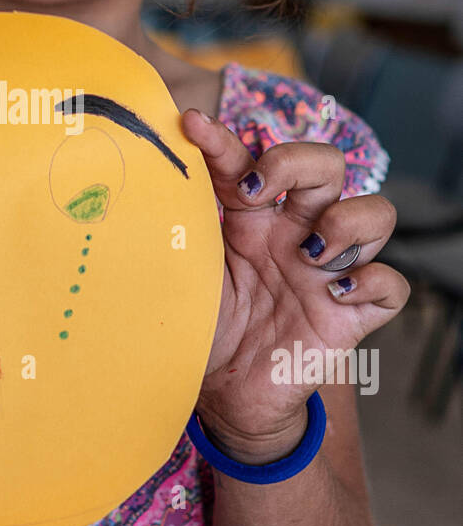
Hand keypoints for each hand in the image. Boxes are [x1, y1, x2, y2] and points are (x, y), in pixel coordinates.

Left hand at [181, 110, 409, 464]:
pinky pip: (391, 285)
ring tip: (311, 251)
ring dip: (348, 220)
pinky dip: (374, 280)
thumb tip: (133, 193)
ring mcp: (329, 272)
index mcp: (253, 220)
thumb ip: (173, 237)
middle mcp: (296, 235)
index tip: (190, 127)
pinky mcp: (352, 316)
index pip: (247, 161)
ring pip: (376, 213)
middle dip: (297, 163)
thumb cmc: (206, 329)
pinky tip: (336, 294)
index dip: (223, 141)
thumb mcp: (183, 278)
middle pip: (327, 165)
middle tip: (259, 194)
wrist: (226, 397)